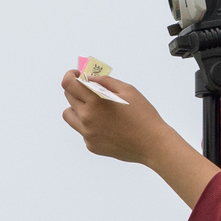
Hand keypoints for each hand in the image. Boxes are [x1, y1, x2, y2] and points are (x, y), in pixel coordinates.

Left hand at [60, 71, 179, 163]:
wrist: (152, 144)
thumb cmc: (143, 116)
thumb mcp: (127, 90)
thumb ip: (105, 81)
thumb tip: (89, 78)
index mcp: (95, 102)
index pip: (68, 84)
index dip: (71, 76)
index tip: (77, 75)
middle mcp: (87, 118)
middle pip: (68, 97)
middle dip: (77, 90)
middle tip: (91, 90)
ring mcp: (88, 134)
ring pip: (69, 115)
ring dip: (77, 107)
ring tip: (95, 108)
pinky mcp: (91, 145)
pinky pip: (82, 130)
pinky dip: (89, 124)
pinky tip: (106, 125)